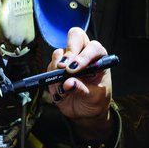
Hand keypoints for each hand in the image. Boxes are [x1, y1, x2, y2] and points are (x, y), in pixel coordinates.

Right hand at [47, 26, 113, 140]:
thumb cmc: (96, 100)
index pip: (93, 47)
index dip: (83, 56)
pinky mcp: (56, 68)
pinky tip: (60, 92)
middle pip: (75, 36)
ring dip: (57, 69)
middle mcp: (83, 54)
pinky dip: (52, 80)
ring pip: (58, 53)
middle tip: (63, 67)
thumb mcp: (95, 97)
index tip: (75, 69)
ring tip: (63, 88)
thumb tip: (68, 83)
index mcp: (98, 58)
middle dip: (68, 51)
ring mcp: (68, 59)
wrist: (85, 111)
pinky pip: (49, 68)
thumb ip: (83, 90)